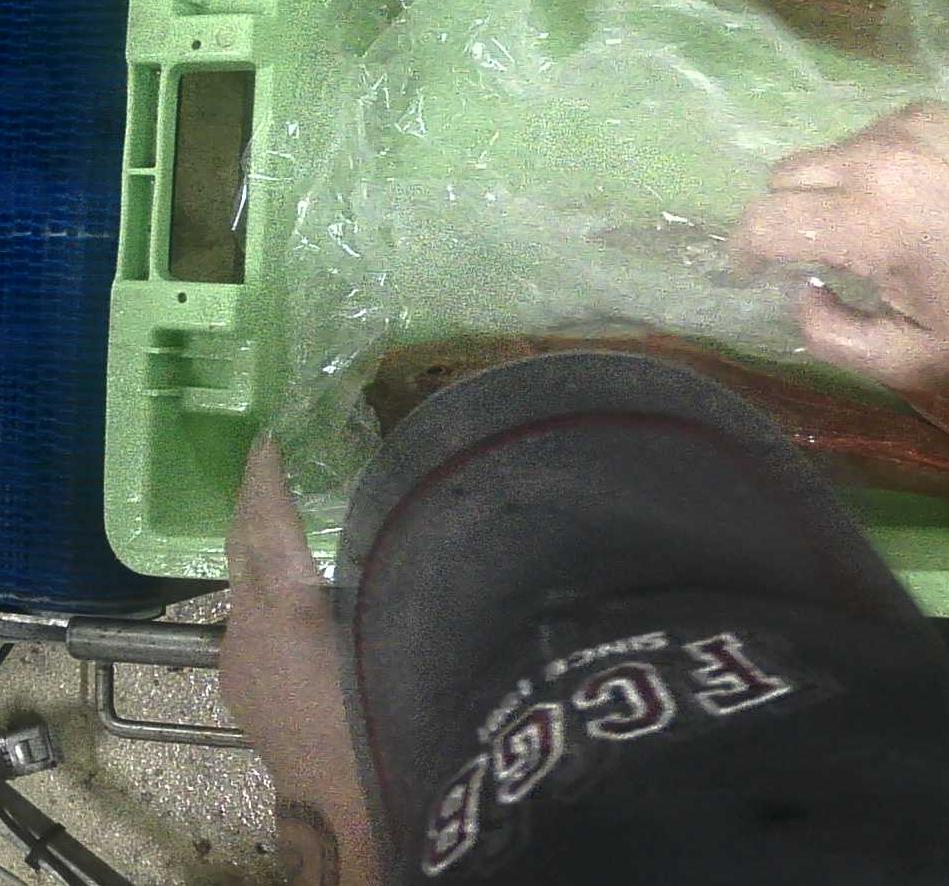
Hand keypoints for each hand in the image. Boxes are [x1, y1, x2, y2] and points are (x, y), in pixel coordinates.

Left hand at [224, 438, 380, 882]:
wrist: (345, 808)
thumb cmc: (384, 716)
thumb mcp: (397, 630)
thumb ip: (391, 576)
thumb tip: (412, 527)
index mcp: (284, 603)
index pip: (264, 520)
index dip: (265, 476)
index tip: (268, 438)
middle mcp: (248, 624)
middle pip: (241, 548)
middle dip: (253, 504)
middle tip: (274, 465)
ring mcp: (238, 660)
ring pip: (246, 587)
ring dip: (264, 551)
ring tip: (296, 522)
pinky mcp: (242, 689)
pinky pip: (252, 619)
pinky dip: (270, 591)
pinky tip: (301, 597)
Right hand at [735, 103, 948, 384]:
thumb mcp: (906, 359)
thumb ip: (830, 337)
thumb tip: (799, 290)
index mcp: (869, 225)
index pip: (764, 222)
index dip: (742, 251)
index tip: (752, 272)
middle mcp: (877, 160)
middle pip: (782, 178)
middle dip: (784, 219)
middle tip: (817, 255)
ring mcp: (902, 126)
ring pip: (821, 155)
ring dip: (826, 192)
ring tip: (872, 230)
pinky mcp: (924, 111)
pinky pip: (862, 137)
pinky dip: (866, 168)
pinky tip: (908, 199)